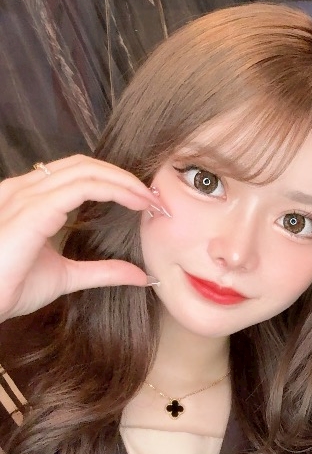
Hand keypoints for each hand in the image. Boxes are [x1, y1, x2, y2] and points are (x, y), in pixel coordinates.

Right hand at [0, 155, 159, 320]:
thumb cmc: (8, 288)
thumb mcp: (67, 276)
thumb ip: (103, 271)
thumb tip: (141, 275)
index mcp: (29, 199)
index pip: (78, 175)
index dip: (115, 182)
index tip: (146, 202)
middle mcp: (25, 190)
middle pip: (85, 165)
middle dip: (124, 177)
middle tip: (155, 197)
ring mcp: (26, 195)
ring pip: (86, 170)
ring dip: (125, 181)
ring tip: (150, 199)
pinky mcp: (32, 209)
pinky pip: (81, 187)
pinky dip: (114, 190)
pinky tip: (135, 202)